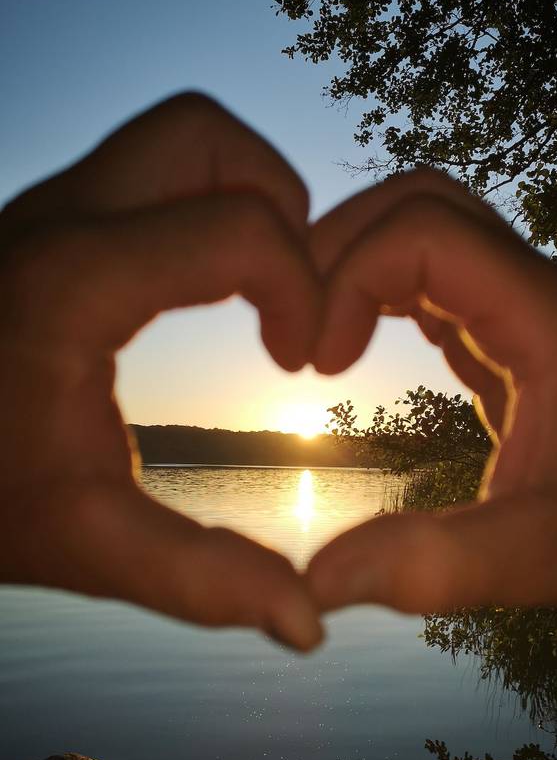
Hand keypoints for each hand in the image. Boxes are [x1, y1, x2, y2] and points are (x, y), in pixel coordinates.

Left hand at [0, 93, 322, 649]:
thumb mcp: (83, 540)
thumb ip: (201, 579)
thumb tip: (307, 624)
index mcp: (75, 286)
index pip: (241, 229)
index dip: (306, 290)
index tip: (299, 364)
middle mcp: (58, 220)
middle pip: (205, 135)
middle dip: (278, 201)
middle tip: (287, 291)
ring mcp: (46, 209)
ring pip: (175, 139)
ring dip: (239, 196)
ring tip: (254, 285)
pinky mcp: (46, 222)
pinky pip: (147, 174)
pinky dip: (199, 208)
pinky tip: (198, 289)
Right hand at [306, 170, 556, 663]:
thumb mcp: (537, 561)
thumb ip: (438, 568)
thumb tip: (316, 585)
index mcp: (548, 321)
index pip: (426, 232)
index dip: (349, 278)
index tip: (314, 366)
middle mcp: (537, 290)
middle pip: (421, 201)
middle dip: (339, 245)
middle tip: (292, 325)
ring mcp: (521, 301)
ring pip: (422, 223)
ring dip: (352, 259)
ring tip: (309, 332)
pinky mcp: (502, 326)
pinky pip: (428, 270)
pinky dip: (373, 286)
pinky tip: (344, 343)